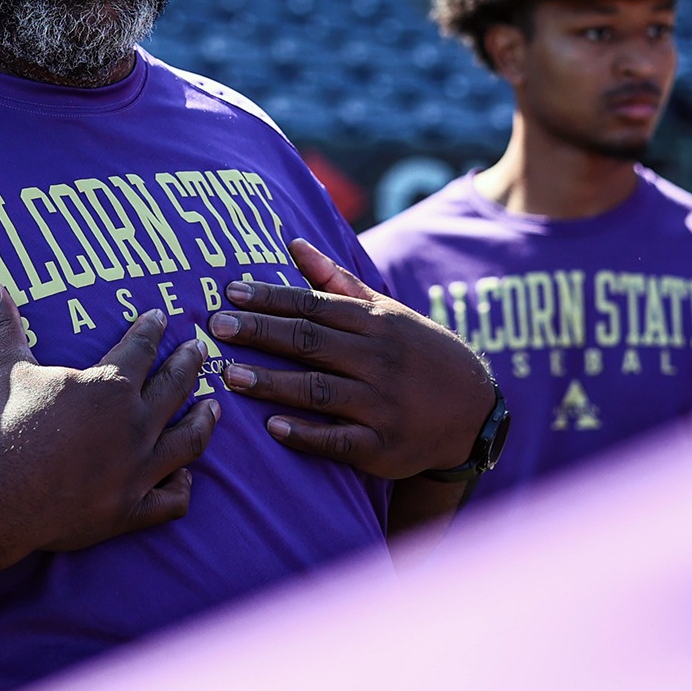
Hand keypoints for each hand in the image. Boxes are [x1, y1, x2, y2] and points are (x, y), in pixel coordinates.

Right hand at [0, 281, 221, 551]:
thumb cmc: (1, 427)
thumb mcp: (3, 367)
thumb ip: (2, 324)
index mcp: (109, 386)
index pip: (142, 347)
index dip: (152, 328)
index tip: (160, 316)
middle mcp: (134, 425)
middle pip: (175, 387)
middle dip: (189, 364)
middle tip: (199, 349)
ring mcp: (137, 471)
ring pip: (188, 441)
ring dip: (204, 421)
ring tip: (213, 407)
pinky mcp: (130, 510)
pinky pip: (172, 499)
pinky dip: (182, 487)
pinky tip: (185, 476)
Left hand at [207, 239, 493, 479]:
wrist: (475, 410)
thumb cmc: (416, 352)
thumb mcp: (385, 311)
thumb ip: (335, 281)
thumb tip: (293, 243)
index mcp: (374, 323)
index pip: (313, 306)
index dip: (270, 299)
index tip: (230, 292)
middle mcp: (377, 360)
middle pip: (311, 342)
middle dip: (263, 333)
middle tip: (217, 327)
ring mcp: (381, 404)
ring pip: (320, 391)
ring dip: (274, 383)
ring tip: (231, 376)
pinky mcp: (382, 446)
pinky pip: (340, 441)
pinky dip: (308, 434)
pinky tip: (273, 428)